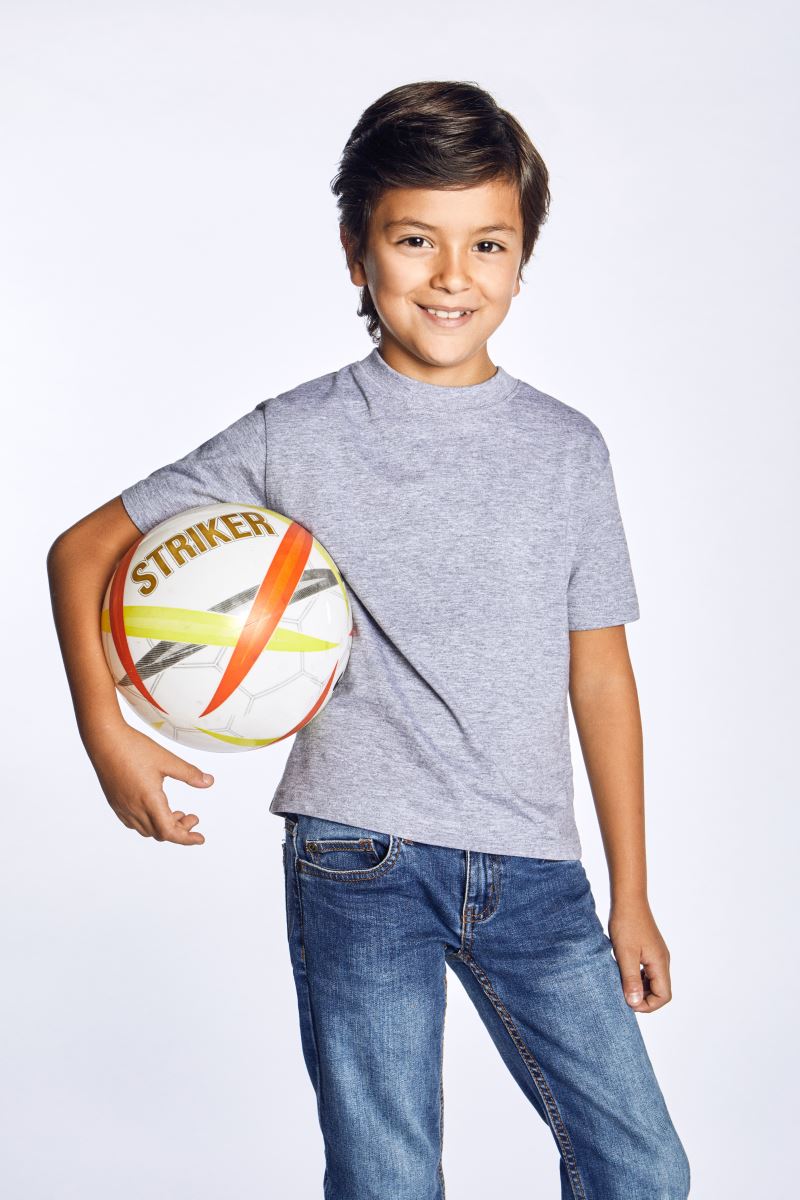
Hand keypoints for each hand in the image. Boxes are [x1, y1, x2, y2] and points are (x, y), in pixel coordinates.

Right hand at [86, 722, 212, 845]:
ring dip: (164, 827)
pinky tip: (156, 808)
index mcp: (149, 801)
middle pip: (159, 833)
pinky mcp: (115, 802)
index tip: (200, 838)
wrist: (104, 740)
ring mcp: (122, 807)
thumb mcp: (167, 760)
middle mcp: (133, 809)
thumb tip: (209, 782)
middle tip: (193, 818)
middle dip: (179, 830)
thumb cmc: (134, 748)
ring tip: (177, 812)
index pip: (169, 832)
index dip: (186, 838)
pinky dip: (149, 822)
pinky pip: (133, 823)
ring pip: (146, 830)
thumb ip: (189, 774)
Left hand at [607, 898, 671, 1013]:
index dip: (647, 1005)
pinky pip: (647, 971)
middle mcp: (662, 961)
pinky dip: (637, 977)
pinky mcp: (650, 950)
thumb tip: (635, 1003)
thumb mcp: (625, 955)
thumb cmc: (626, 924)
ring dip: (639, 988)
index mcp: (660, 964)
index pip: (663, 996)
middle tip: (623, 995)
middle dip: (643, 998)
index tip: (628, 1001)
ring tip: (621, 984)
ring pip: (653, 982)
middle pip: (660, 991)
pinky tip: (623, 973)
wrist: (628, 899)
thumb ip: (631, 980)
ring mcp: (657, 955)